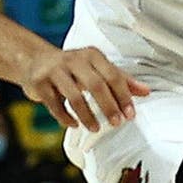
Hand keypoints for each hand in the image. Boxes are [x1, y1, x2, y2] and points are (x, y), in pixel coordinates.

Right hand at [23, 46, 150, 131]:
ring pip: (75, 96)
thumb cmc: (73, 67)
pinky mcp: (40, 82)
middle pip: (96, 84)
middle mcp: (74, 59)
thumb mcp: (97, 68)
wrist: (36, 60)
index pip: (113, 75)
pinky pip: (54, 104)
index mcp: (92, 54)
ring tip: (96, 127)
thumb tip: (146, 91)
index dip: (123, 95)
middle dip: (108, 106)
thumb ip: (121, 79)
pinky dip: (65, 117)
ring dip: (87, 115)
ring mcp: (55, 70)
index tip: (130, 114)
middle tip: (116, 122)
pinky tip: (74, 124)